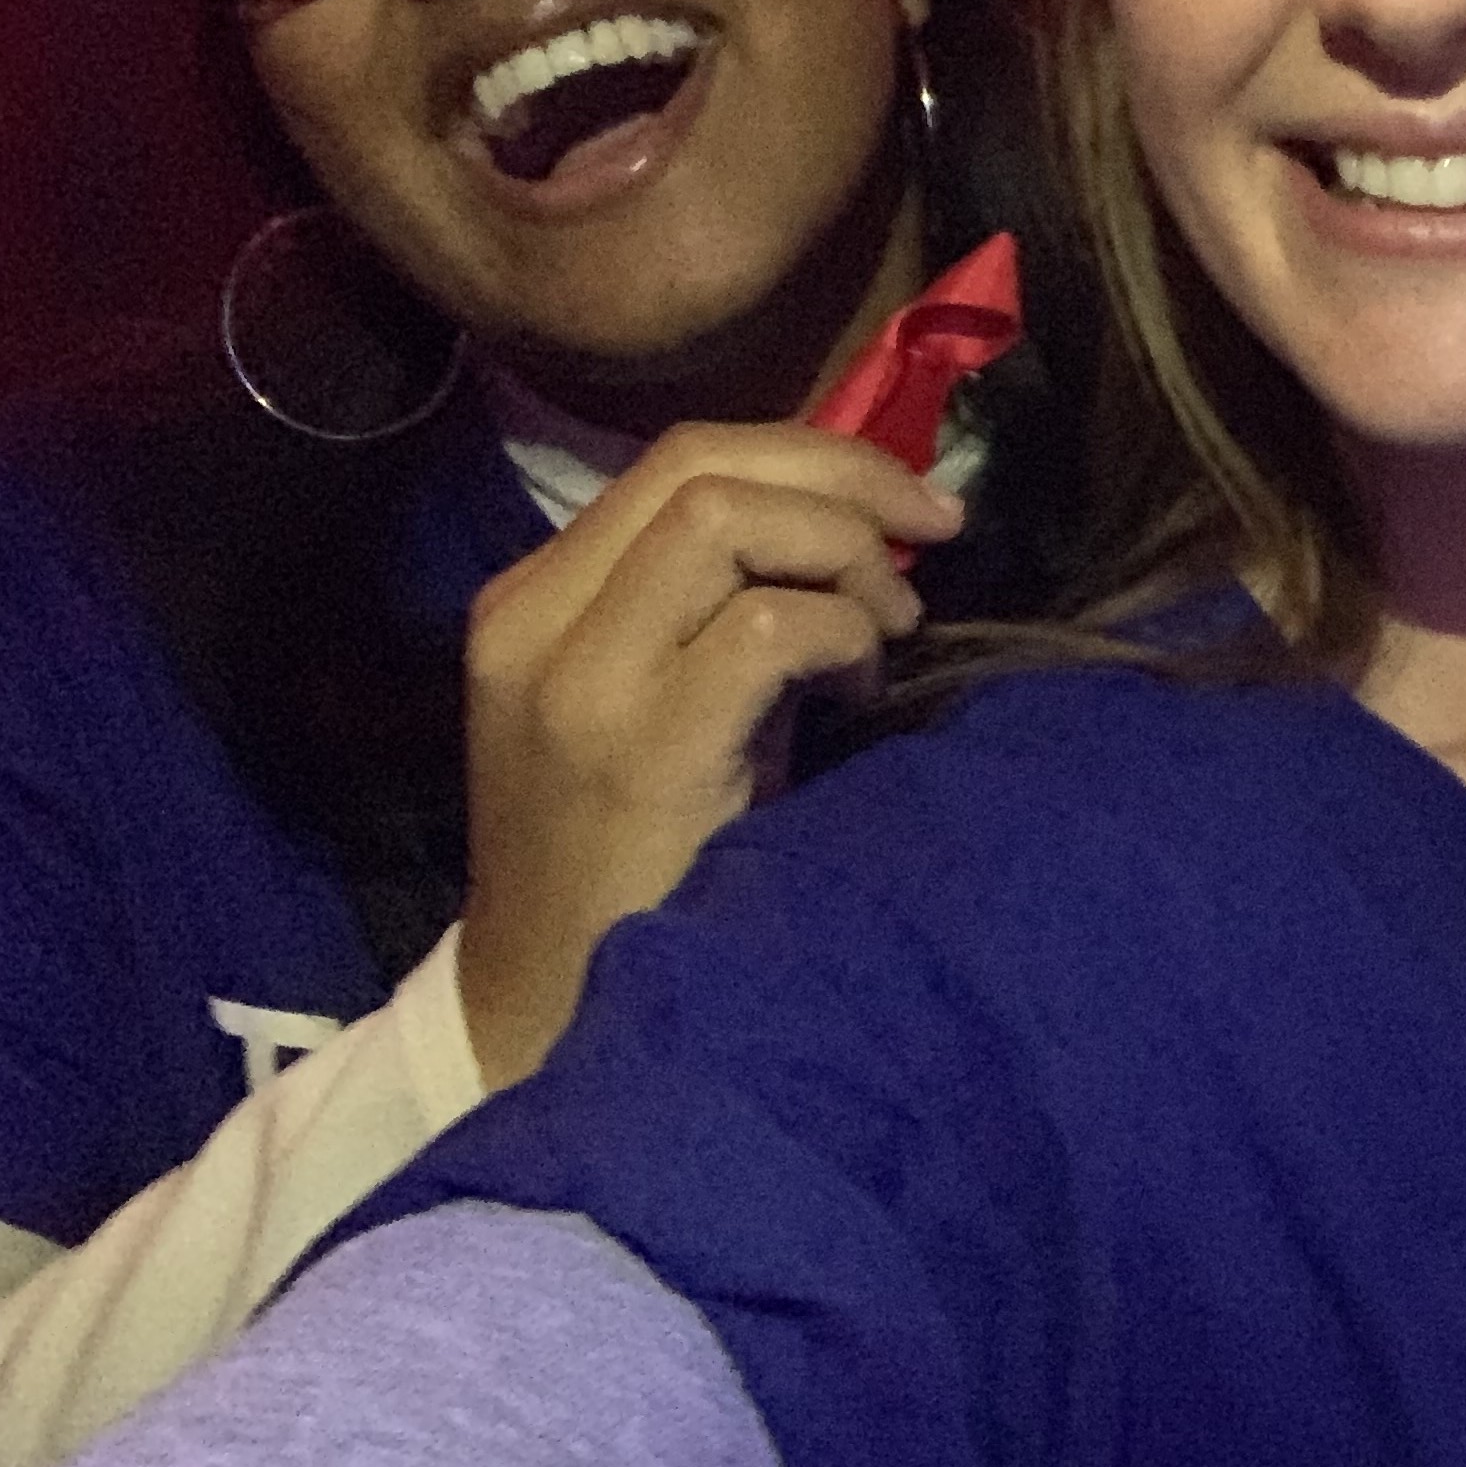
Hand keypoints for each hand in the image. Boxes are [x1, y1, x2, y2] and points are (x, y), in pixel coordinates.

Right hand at [456, 422, 964, 1088]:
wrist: (550, 1013)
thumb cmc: (627, 864)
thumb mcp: (650, 705)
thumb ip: (715, 604)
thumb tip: (861, 519)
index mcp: (532, 600)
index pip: (678, 457)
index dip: (812, 453)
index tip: (906, 500)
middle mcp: (534, 622)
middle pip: (701, 463)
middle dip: (843, 476)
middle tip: (933, 529)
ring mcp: (579, 684)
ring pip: (726, 519)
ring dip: (843, 554)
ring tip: (886, 629)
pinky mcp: (639, 751)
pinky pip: (769, 627)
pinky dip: (844, 635)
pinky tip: (860, 691)